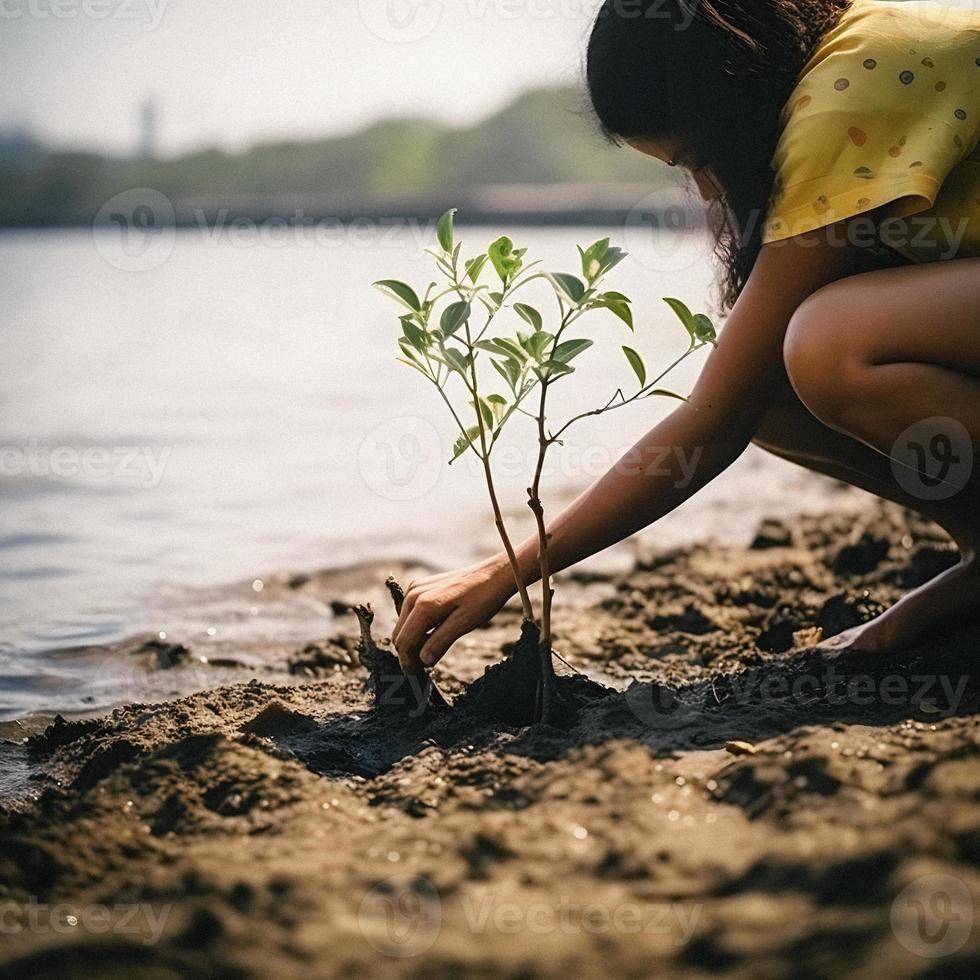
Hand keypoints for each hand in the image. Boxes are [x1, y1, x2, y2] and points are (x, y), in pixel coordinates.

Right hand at [392, 557, 516, 671]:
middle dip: (409, 652)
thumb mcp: (464, 624)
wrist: (494, 574)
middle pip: (399, 634)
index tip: (417, 677)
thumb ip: (440, 641)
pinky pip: (410, 612)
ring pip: (403, 624)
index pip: (404, 642)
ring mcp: (416, 588)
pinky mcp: (420, 586)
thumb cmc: (483, 598)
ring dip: (413, 639)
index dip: (409, 662)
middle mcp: (414, 594)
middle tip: (426, 666)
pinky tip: (435, 631)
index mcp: (423, 605)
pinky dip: (417, 626)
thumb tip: (423, 661)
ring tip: (432, 650)